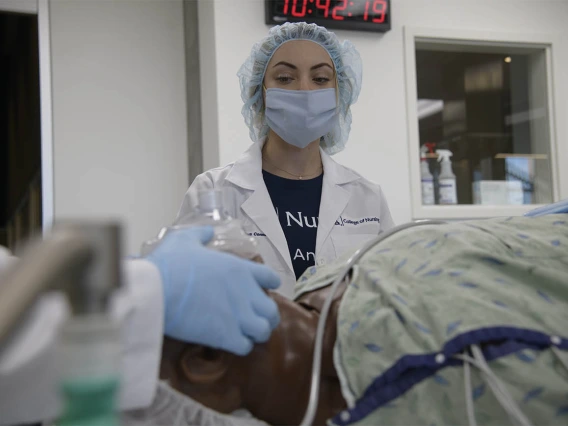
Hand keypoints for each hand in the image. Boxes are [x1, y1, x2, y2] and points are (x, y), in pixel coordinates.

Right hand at [146, 226, 280, 354]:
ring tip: (245, 332)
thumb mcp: (185, 240)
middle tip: (255, 317)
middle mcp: (246, 293)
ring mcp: (238, 316)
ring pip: (264, 331)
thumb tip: (208, 231)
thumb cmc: (171, 263)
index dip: (269, 285)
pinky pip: (245, 347)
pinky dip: (240, 346)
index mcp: (240, 269)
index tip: (263, 289)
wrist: (156, 290)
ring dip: (256, 333)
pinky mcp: (225, 336)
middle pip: (272, 310)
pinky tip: (230, 342)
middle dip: (266, 316)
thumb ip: (201, 234)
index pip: (271, 278)